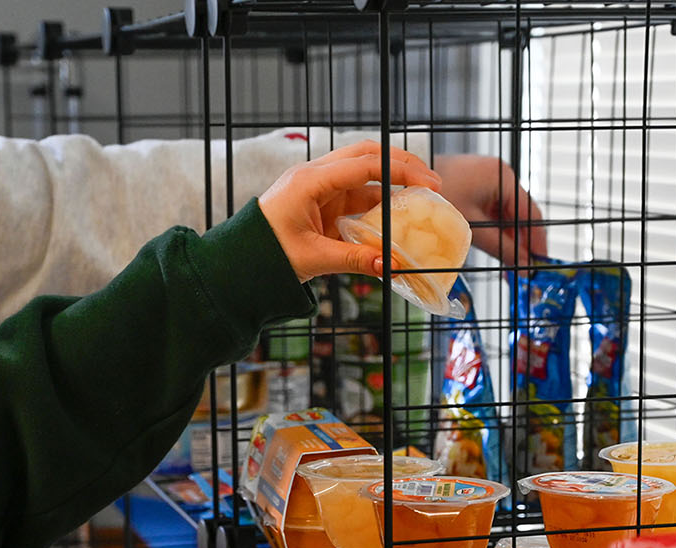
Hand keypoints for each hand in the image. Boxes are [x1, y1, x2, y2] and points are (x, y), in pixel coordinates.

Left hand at [259, 140, 442, 282]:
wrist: (242, 262)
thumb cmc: (266, 254)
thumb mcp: (312, 258)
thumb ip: (353, 259)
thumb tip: (391, 265)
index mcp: (309, 181)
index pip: (364, 165)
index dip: (400, 172)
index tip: (429, 184)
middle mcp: (316, 176)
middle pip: (367, 155)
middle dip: (403, 165)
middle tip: (433, 182)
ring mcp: (321, 187)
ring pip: (366, 173)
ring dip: (394, 182)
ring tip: (424, 196)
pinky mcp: (325, 201)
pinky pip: (360, 193)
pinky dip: (382, 200)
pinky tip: (401, 212)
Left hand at [433, 154, 546, 267]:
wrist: (405, 177)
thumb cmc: (436, 195)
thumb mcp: (471, 226)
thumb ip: (499, 247)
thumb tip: (522, 266)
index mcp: (503, 178)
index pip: (531, 214)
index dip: (537, 241)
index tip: (541, 264)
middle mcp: (500, 176)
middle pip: (520, 216)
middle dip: (523, 244)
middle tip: (525, 271)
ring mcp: (488, 181)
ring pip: (506, 216)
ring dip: (509, 240)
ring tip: (511, 267)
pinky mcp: (476, 187)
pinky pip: (493, 212)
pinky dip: (496, 232)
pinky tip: (496, 252)